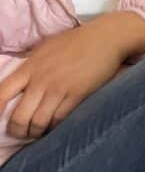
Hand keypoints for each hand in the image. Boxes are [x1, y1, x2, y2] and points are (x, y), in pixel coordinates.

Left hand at [0, 12, 144, 138]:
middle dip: (18, 131)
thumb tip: (20, 83)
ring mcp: (59, 88)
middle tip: (21, 134)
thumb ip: (31, 67)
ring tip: (38, 132)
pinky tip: (55, 126)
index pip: (2, 93)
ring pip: (39, 122)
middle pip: (19, 116)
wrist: (106, 37)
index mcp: (30, 67)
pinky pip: (60, 119)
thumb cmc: (76, 42)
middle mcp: (41, 79)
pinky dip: (55, 127)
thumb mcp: (46, 49)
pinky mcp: (78, 94)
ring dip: (36, 132)